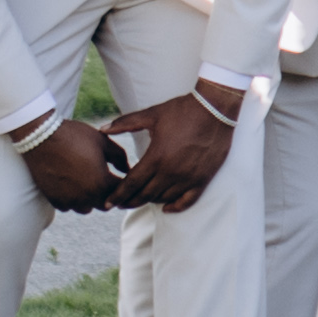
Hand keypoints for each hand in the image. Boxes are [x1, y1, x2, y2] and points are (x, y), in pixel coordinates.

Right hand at [18, 119, 124, 213]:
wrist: (41, 137)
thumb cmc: (74, 136)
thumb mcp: (103, 142)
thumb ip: (120, 158)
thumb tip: (128, 169)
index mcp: (101, 183)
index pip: (121, 191)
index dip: (125, 183)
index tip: (122, 175)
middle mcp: (86, 197)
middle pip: (106, 203)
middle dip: (109, 193)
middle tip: (107, 179)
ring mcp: (69, 200)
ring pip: (87, 208)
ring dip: (90, 199)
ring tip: (89, 182)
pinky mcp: (54, 200)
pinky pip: (68, 206)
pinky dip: (73, 199)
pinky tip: (72, 185)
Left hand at [105, 83, 240, 213]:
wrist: (215, 109)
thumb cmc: (182, 110)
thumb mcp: (151, 115)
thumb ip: (124, 123)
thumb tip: (102, 129)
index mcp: (156, 157)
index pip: (131, 184)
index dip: (118, 195)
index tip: (108, 202)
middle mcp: (171, 171)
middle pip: (145, 195)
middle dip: (130, 201)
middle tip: (121, 204)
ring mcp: (188, 177)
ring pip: (163, 199)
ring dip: (150, 201)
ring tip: (141, 199)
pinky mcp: (203, 179)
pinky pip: (187, 200)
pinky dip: (175, 206)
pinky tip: (165, 207)